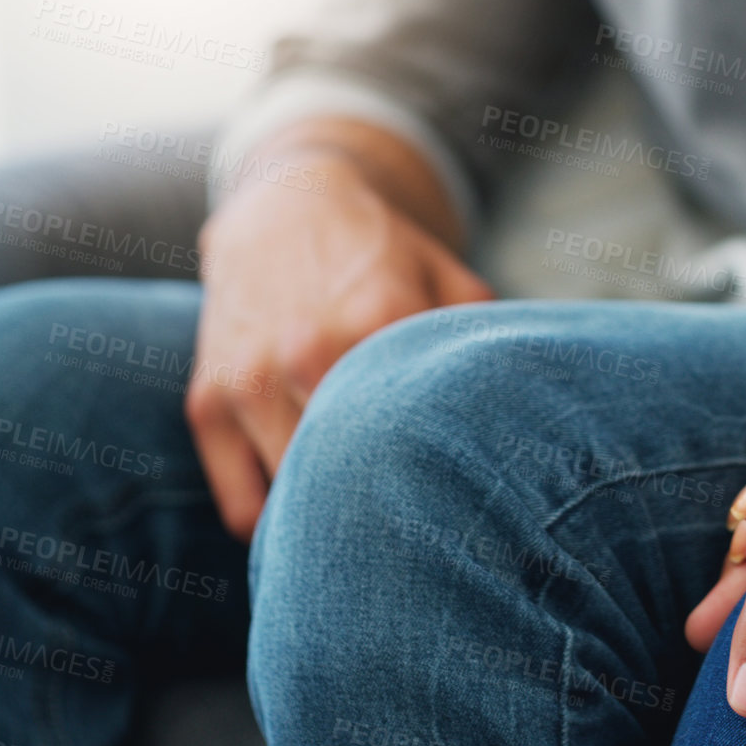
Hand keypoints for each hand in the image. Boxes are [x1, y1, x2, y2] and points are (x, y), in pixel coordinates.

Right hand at [188, 128, 491, 539]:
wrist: (283, 205)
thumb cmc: (382, 257)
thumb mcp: (451, 280)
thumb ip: (491, 344)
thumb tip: (537, 417)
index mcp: (379, 323)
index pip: (420, 442)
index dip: (447, 488)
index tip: (464, 511)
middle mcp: (308, 354)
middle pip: (355, 483)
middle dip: (389, 520)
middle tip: (418, 540)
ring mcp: (249, 382)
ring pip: (294, 506)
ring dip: (329, 527)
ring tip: (366, 531)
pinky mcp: (207, 402)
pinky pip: (243, 507)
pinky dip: (274, 528)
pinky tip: (310, 516)